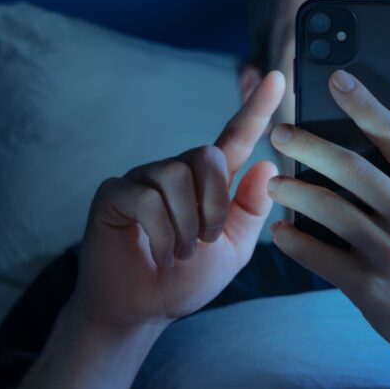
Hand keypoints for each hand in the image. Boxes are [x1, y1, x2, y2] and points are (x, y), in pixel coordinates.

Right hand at [73, 70, 285, 332]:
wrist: (142, 311)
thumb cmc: (184, 280)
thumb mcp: (232, 250)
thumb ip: (249, 212)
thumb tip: (265, 167)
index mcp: (206, 182)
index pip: (234, 136)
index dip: (256, 108)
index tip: (276, 77)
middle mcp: (174, 171)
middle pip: (205, 156)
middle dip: (214, 204)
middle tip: (205, 242)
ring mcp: (141, 179)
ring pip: (175, 177)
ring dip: (186, 224)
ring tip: (181, 253)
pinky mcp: (113, 194)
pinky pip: (145, 198)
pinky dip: (162, 233)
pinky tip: (161, 255)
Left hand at [266, 69, 389, 379]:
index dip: (364, 103)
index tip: (336, 79)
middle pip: (353, 168)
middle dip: (309, 145)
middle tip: (280, 132)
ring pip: (330, 210)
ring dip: (295, 191)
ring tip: (274, 182)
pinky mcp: (371, 289)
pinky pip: (321, 257)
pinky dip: (296, 241)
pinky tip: (280, 230)